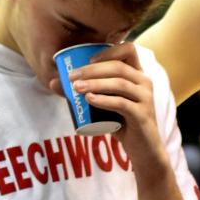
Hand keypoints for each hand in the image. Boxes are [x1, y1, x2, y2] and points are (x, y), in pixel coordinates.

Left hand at [55, 42, 164, 173]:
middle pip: (118, 67)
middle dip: (92, 70)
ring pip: (120, 84)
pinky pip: (122, 103)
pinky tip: (90, 99)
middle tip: (71, 76)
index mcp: (137, 75)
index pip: (129, 50)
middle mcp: (145, 83)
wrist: (143, 149)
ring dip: (95, 83)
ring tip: (76, 88)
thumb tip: (53, 82)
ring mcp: (146, 99)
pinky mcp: (143, 115)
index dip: (108, 51)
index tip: (88, 59)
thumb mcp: (104, 103)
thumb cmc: (123, 123)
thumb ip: (84, 91)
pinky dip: (104, 100)